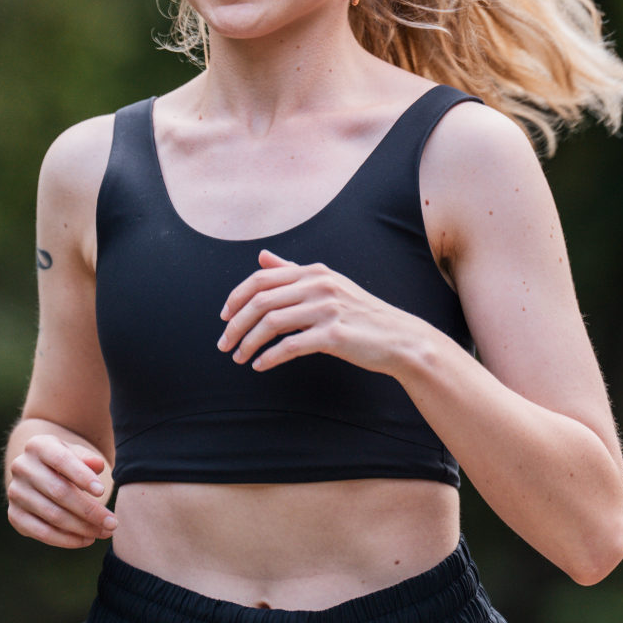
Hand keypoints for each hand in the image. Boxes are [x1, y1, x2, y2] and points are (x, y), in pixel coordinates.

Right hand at [6, 434, 116, 547]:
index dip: (82, 476)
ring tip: (104, 532)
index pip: (62, 460)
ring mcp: (16, 493)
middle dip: (89, 510)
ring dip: (82, 528)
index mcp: (38, 446)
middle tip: (112, 522)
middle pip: (59, 492)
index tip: (103, 491)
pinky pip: (42, 533)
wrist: (38, 471)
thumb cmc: (64, 460)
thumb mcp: (75, 452)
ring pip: (53, 515)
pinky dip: (66, 539)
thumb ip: (87, 458)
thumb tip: (98, 466)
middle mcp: (22, 467)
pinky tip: (86, 540)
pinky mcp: (15, 516)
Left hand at [217, 249, 423, 373]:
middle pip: (261, 301)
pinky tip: (260, 365)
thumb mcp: (327, 284)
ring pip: (271, 323)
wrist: (398, 337)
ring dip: (248, 342)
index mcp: (315, 271)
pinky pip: (290, 346)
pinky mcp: (334, 336)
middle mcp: (319, 285)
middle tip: (224, 342)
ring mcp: (327, 309)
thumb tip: (262, 256)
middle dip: (236, 323)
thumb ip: (292, 271)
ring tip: (239, 357)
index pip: (262, 278)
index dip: (236, 297)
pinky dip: (269, 357)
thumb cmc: (359, 314)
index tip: (224, 316)